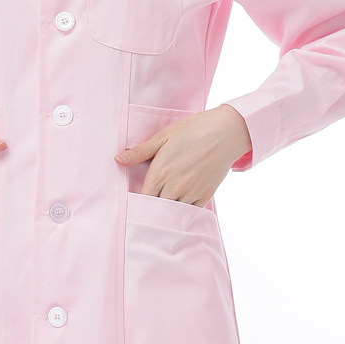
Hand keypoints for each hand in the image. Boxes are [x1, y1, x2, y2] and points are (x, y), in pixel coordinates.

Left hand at [113, 104, 251, 205]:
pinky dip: (182, 211)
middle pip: (156, 209)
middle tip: (145, 208)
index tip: (133, 202)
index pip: (142, 199)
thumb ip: (140, 151)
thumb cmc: (193, 130)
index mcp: (161, 172)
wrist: (226, 132)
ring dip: (166, 211)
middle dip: (150, 209)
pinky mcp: (205, 196)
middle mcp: (174, 186)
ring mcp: (191, 193)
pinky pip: (189, 212)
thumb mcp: (164, 137)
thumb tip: (118, 160)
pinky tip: (179, 205)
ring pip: (172, 213)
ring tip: (161, 207)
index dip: (136, 202)